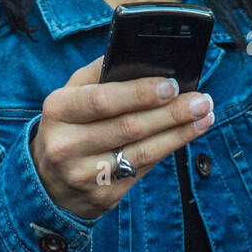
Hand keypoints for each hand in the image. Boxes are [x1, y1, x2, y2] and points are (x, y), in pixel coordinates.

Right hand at [30, 57, 214, 219]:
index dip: (138, 93)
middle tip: (201, 100)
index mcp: (57, 111)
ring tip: (205, 115)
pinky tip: (187, 135)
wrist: (46, 182)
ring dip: (179, 133)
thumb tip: (136, 54)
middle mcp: (66, 146)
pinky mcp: (103, 198)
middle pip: (128, 127)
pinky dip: (168, 150)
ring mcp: (84, 176)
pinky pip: (142, 171)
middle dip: (170, 112)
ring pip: (141, 153)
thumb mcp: (69, 94)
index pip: (102, 100)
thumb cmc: (67, 124)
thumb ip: (98, 73)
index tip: (170, 84)